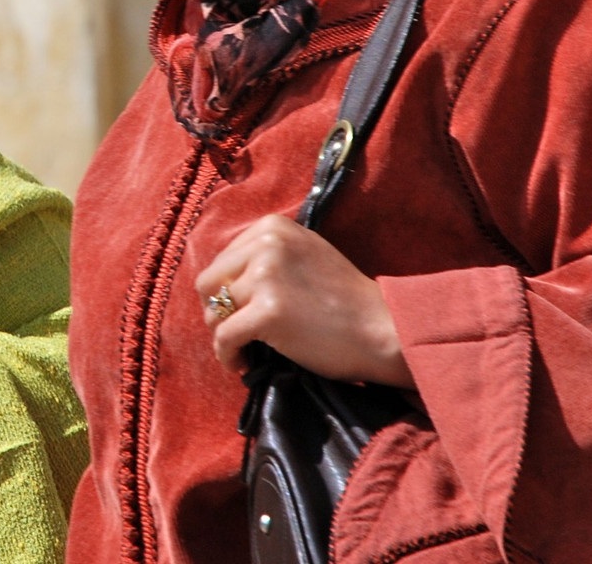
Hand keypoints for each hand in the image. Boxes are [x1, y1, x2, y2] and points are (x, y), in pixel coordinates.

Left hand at [194, 215, 414, 387]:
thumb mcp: (303, 254)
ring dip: (224, 336)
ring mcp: (266, 277)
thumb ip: (266, 256)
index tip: (240, 311)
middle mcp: (266, 244)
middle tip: (237, 331)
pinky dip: (226, 356)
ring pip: (214, 312)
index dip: (225, 290)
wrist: (383, 329)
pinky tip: (240, 364)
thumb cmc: (344, 299)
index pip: (221, 260)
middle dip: (218, 311)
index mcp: (272, 227)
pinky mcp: (267, 312)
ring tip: (244, 349)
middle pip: (208, 284)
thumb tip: (219, 279)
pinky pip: (224, 338)